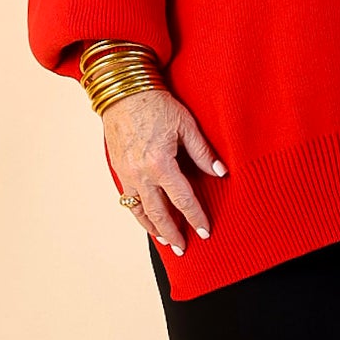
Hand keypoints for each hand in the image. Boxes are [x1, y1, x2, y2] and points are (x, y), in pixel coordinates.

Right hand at [101, 88, 226, 253]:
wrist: (122, 92)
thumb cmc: (156, 104)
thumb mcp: (186, 125)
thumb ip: (202, 152)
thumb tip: (220, 172)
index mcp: (160, 163)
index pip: (182, 199)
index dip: (195, 217)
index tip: (205, 231)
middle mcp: (140, 173)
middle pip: (158, 213)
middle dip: (172, 233)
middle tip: (183, 248)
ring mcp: (126, 173)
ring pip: (139, 210)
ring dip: (153, 228)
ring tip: (165, 241)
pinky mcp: (118, 169)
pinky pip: (128, 198)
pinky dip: (138, 213)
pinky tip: (147, 219)